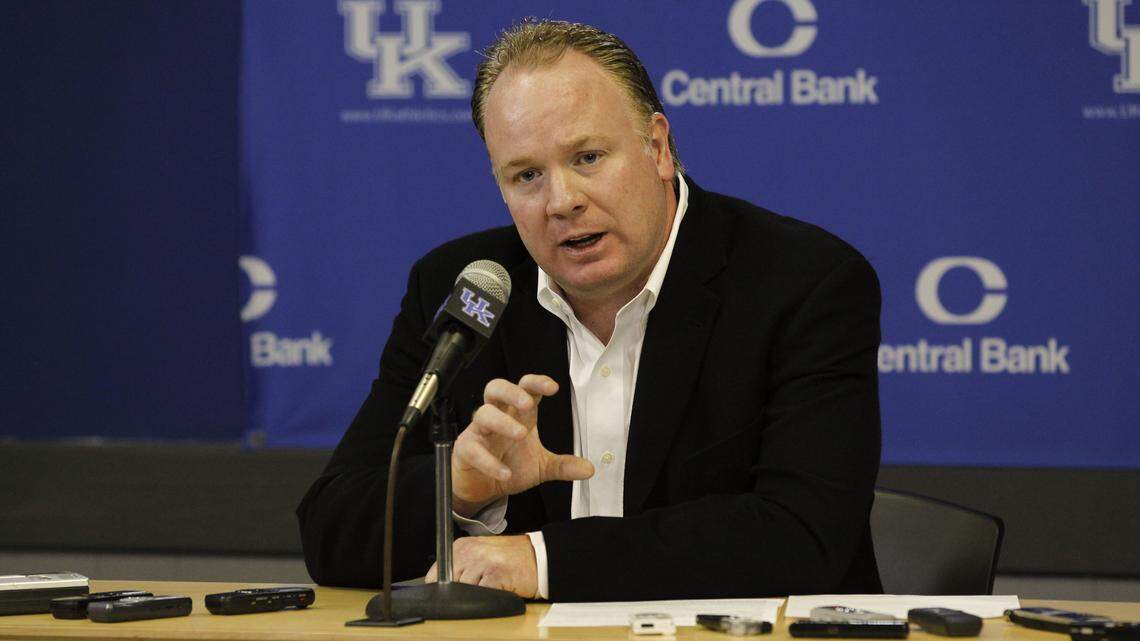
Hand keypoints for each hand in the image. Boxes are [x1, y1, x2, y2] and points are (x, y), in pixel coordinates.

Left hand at [425, 535, 537, 597]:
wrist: (538, 557)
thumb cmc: (509, 558)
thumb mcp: (479, 555)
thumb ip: (459, 566)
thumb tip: (440, 587)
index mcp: (461, 546)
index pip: (435, 574)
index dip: (442, 588)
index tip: (451, 592)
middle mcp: (469, 552)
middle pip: (448, 584)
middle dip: (459, 592)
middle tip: (478, 587)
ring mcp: (482, 562)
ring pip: (464, 591)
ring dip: (476, 594)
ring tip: (490, 586)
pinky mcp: (496, 575)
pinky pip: (481, 595)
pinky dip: (487, 598)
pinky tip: (497, 589)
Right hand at [451, 374, 593, 516]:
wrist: (481, 488)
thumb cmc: (508, 464)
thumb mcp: (540, 467)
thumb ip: (563, 466)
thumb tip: (590, 469)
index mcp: (518, 415)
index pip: (525, 389)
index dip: (537, 383)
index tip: (553, 387)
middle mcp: (498, 417)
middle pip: (496, 388)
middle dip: (511, 392)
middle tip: (526, 403)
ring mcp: (479, 432)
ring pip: (483, 414)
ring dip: (502, 422)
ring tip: (520, 434)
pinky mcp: (465, 450)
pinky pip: (473, 449)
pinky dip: (489, 461)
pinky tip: (505, 473)